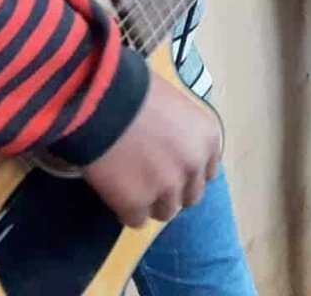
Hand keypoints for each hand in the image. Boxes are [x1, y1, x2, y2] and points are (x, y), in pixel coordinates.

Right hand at [82, 71, 222, 227]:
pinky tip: (114, 190)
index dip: (187, 173)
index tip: (171, 168)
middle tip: (149, 179)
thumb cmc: (135, 90)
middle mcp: (194, 166)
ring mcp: (167, 188)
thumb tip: (172, 147)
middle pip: (190, 197)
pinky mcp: (137, 205)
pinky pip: (136, 221)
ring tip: (129, 185)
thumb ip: (182, 133)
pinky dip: (125, 209)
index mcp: (208, 139)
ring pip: (165, 212)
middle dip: (172, 191)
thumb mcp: (174, 105)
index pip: (207, 172)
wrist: (102, 101)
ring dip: (150, 203)